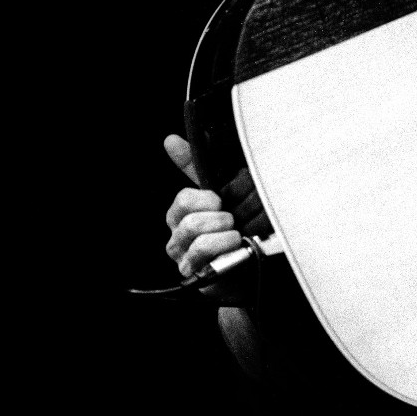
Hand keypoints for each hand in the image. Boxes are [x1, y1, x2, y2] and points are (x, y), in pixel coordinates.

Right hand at [163, 134, 242, 277]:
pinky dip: (223, 249)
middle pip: (190, 221)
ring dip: (223, 234)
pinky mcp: (194, 275)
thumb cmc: (228, 229)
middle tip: (232, 222)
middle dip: (219, 219)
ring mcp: (183, 258)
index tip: (221, 201)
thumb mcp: (216, 196)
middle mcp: (177, 238)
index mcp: (179, 215)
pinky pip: (202, 258)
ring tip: (236, 235)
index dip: (206, 199)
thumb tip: (170, 140)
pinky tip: (235, 248)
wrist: (246, 267)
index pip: (184, 199)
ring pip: (196, 238)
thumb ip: (195, 168)